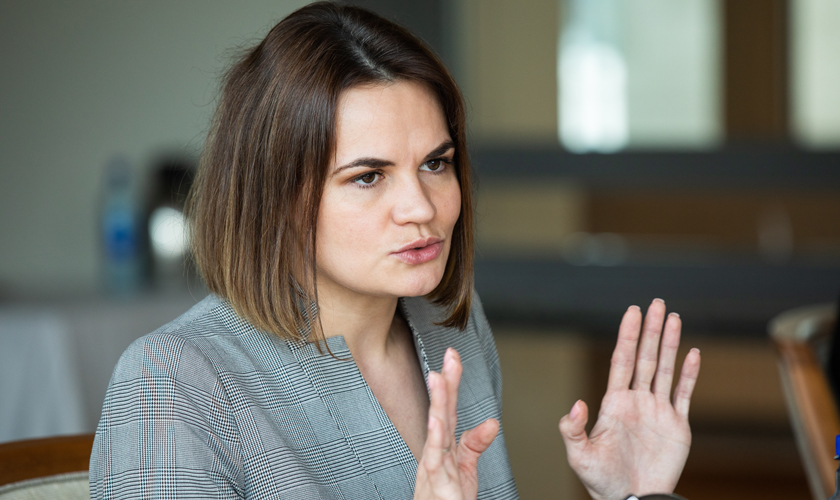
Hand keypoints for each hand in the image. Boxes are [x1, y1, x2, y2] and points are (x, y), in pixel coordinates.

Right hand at [414, 348, 499, 499]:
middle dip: (445, 383)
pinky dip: (435, 439)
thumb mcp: (465, 469)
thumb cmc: (446, 499)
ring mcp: (433, 467)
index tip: (453, 357)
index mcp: (442, 447)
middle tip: (449, 356)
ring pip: (435, 430)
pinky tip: (436, 420)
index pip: (448, 409)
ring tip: (438, 377)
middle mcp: (434, 453)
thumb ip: (474, 444)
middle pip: (441, 412)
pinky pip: (434, 460)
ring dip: (436, 403)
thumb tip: (491, 422)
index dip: (451, 383)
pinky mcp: (436, 484)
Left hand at [559, 299, 700, 499]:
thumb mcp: (579, 455)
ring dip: (670, 344)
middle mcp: (637, 401)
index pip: (622, 360)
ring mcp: (658, 411)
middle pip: (645, 357)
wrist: (631, 499)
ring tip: (673, 317)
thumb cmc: (601, 480)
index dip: (627, 335)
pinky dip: (689, 374)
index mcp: (614, 403)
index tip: (632, 311)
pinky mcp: (677, 425)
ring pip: (665, 369)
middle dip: (650, 330)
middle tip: (657, 303)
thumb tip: (577, 403)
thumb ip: (573, 429)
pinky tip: (693, 353)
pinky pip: (684, 394)